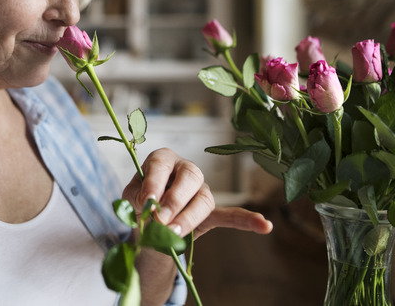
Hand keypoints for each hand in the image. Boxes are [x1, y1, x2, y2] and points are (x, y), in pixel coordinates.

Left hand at [121, 148, 272, 237]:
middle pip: (189, 177)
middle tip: (160, 219)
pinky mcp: (210, 211)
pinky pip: (230, 214)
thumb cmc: (140, 200)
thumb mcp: (130, 197)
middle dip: (174, 199)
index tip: (145, 202)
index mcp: (163, 160)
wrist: (148, 218)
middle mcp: (186, 170)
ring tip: (173, 234)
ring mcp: (201, 190)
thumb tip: (149, 212)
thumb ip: (137, 200)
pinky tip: (264, 225)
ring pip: (203, 199)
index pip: (161, 164)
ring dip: (188, 217)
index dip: (153, 183)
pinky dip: (246, 221)